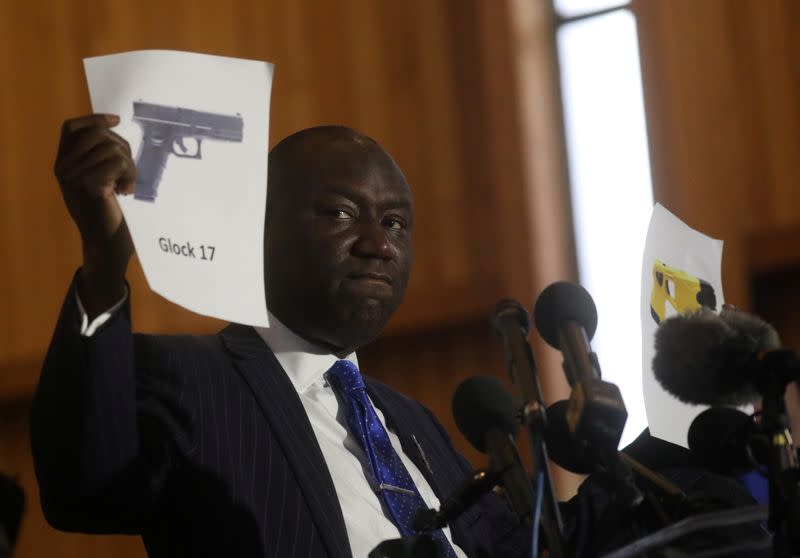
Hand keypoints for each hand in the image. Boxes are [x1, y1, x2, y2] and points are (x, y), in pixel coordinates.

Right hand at [54, 114, 135, 315]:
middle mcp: (64, 168)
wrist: (106, 244)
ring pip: (113, 148)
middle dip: (122, 148)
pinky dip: (130, 175)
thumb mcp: (94, 179)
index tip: (116, 121)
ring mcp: (75, 177)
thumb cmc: (106, 213)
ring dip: (129, 166)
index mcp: (63, 164)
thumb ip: (96, 156)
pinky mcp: (92, 185)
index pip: (71, 127)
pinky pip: (119, 162)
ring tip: (126, 185)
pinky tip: (126, 191)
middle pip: (100, 135)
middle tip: (127, 171)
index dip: (94, 119)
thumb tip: (110, 126)